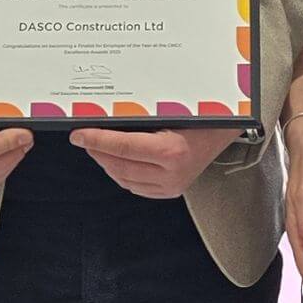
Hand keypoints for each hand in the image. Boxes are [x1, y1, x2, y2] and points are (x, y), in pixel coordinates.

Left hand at [69, 127, 237, 199]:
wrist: (225, 130)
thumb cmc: (199, 115)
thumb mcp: (168, 111)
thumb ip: (136, 115)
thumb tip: (102, 114)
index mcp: (172, 151)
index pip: (122, 147)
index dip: (95, 140)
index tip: (77, 134)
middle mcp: (173, 173)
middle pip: (119, 165)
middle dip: (96, 151)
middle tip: (82, 137)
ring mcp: (173, 186)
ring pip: (124, 178)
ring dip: (106, 162)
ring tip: (95, 146)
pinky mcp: (171, 191)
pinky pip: (136, 186)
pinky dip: (120, 173)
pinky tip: (113, 159)